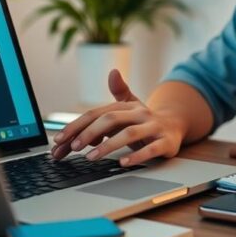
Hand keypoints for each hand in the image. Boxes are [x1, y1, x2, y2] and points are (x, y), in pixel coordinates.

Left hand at [50, 70, 187, 166]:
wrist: (175, 125)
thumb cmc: (144, 119)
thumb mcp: (130, 105)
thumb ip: (116, 93)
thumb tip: (112, 72)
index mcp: (126, 106)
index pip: (97, 113)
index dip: (78, 125)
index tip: (60, 139)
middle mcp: (139, 114)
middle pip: (111, 119)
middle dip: (90, 133)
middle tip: (73, 147)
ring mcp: (153, 127)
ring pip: (129, 134)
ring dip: (108, 146)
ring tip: (91, 157)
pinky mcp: (166, 142)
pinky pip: (151, 149)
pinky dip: (137, 156)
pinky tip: (123, 163)